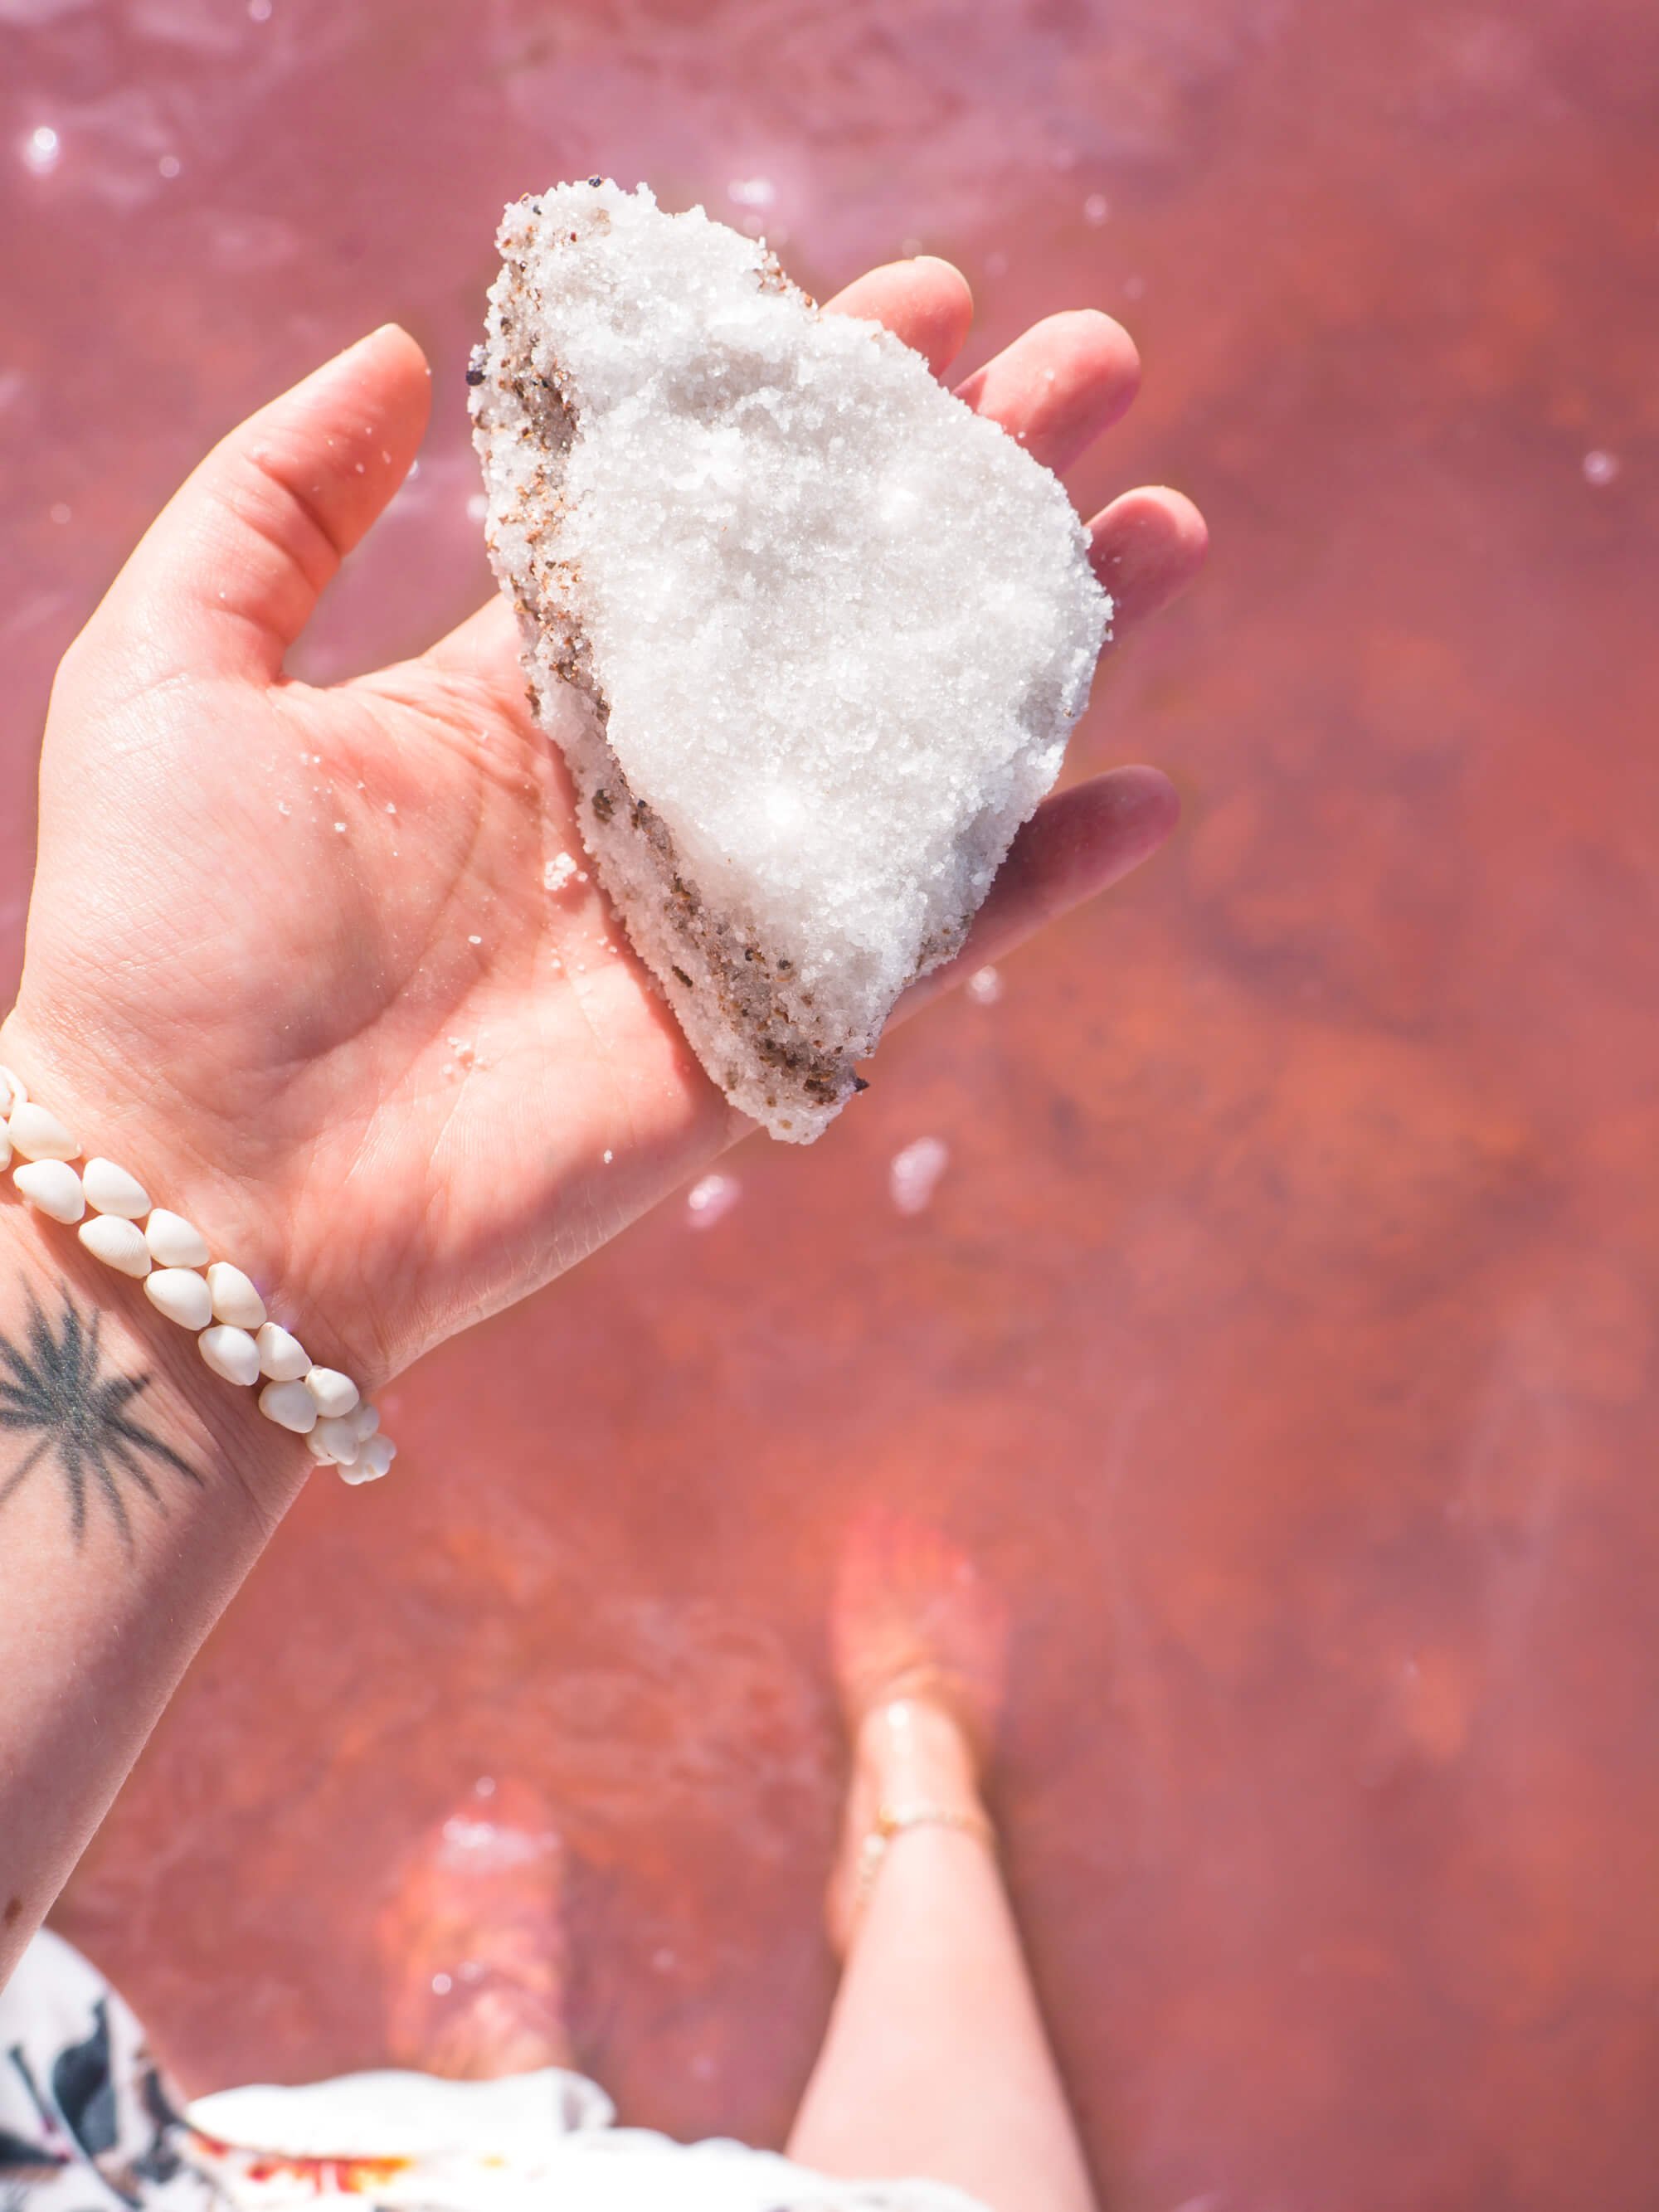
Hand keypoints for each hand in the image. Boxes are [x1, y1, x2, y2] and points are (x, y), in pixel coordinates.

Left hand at [1, 258, 1204, 1385]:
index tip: (913, 304)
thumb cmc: (167, 943)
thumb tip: (405, 354)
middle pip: (838, 614)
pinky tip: (1145, 793)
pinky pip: (929, 941)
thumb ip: (274, 501)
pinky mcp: (763, 1029)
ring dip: (1044, 643)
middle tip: (1086, 373)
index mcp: (513, 697)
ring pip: (914, 753)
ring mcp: (711, 909)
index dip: (802, 418)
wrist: (215, 1197)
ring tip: (1162, 529)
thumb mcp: (169, 670)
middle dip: (964, 490)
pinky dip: (1038, 878)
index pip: (695, 528)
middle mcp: (633, 790)